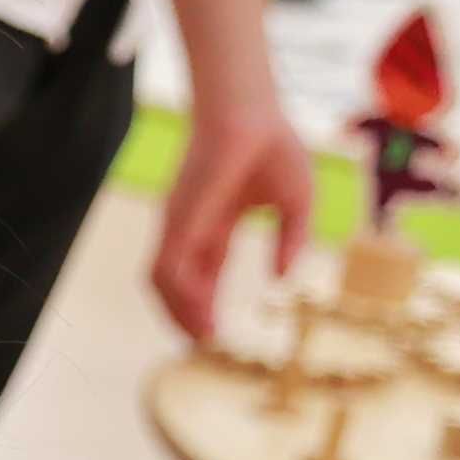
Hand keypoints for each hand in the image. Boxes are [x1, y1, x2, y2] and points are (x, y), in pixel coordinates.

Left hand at [154, 86, 316, 340]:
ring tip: (200, 339)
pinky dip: (177, 297)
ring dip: (179, 313)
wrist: (251, 114)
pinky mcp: (176, 221)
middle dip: (187, 316)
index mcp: (214, 221)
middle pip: (178, 283)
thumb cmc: (273, 146)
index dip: (207, 302)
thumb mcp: (295, 204)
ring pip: (164, 282)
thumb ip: (290, 242)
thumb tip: (282, 281)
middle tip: (204, 346)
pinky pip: (166, 268)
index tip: (216, 331)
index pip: (203, 272)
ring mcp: (179, 224)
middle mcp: (190, 226)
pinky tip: (198, 315)